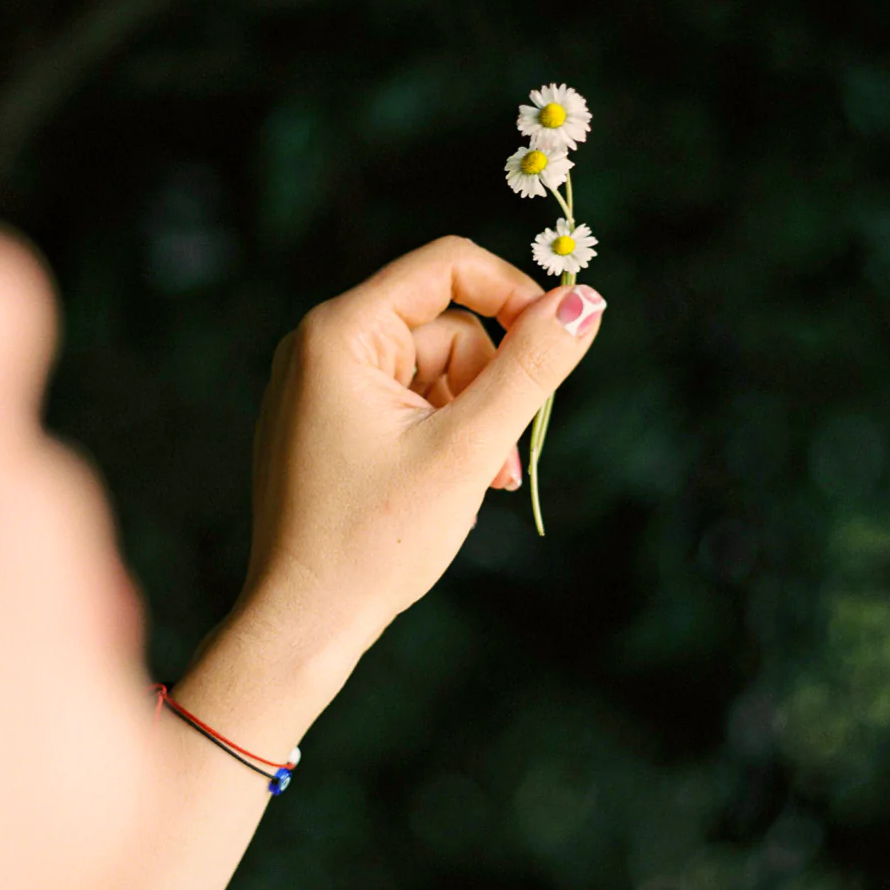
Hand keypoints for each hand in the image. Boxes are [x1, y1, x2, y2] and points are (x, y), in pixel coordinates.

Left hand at [235, 235, 604, 682]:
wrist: (303, 624)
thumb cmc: (374, 540)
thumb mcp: (468, 448)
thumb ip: (530, 369)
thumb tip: (586, 302)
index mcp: (339, 333)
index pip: (447, 265)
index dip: (513, 294)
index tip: (560, 340)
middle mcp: (320, 345)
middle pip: (445, 324)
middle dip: (491, 383)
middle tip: (506, 456)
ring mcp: (320, 386)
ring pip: (433, 368)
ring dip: (474, 417)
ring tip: (484, 483)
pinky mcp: (328, 424)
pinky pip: (406, 400)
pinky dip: (443, 433)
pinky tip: (454, 487)